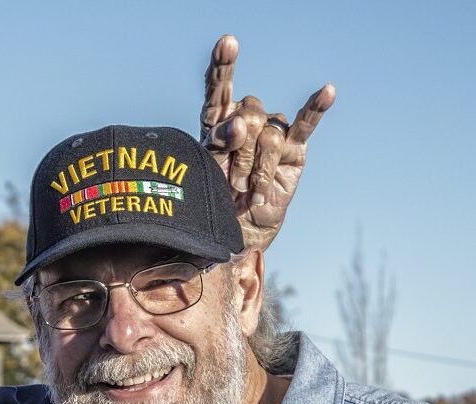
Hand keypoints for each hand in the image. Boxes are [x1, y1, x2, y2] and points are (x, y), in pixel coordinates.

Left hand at [199, 35, 334, 250]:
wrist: (239, 227)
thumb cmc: (217, 196)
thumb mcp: (208, 172)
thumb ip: (218, 144)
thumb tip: (238, 121)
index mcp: (218, 120)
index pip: (218, 87)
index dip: (223, 65)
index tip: (227, 43)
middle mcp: (247, 118)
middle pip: (247, 116)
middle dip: (238, 156)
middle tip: (231, 185)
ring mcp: (272, 130)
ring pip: (268, 135)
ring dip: (257, 170)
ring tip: (248, 192)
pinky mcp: (294, 147)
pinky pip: (306, 124)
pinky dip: (316, 109)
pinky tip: (327, 91)